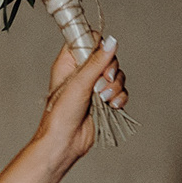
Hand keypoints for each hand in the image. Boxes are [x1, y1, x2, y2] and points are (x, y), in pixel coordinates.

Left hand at [32, 38, 123, 165]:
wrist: (64, 142)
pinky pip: (120, 91)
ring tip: (104, 99)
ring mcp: (93, 86)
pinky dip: (119, 97)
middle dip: (111, 70)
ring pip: (116, 75)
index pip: (87, 40)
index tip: (101, 57)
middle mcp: (82, 72)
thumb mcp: (79, 83)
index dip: (98, 45)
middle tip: (104, 82)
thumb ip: (97, 62)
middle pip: (108, 57)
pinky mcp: (103, 100)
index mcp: (69, 62)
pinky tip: (112, 106)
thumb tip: (112, 42)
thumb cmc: (61, 114)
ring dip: (115, 87)